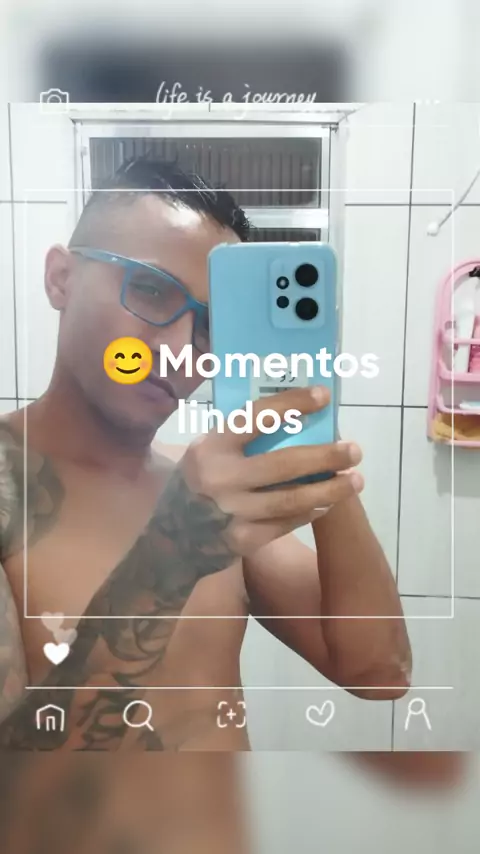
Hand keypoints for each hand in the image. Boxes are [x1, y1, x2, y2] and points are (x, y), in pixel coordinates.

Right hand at [168, 385, 363, 559]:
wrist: (172, 539)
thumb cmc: (198, 482)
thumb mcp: (206, 452)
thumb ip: (240, 438)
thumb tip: (295, 414)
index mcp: (211, 447)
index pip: (256, 418)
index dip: (292, 404)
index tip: (323, 396)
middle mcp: (220, 478)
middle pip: (283, 464)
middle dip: (325, 456)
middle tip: (354, 450)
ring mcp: (232, 512)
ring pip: (291, 500)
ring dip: (329, 489)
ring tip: (356, 480)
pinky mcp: (242, 540)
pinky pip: (286, 523)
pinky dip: (311, 512)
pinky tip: (328, 503)